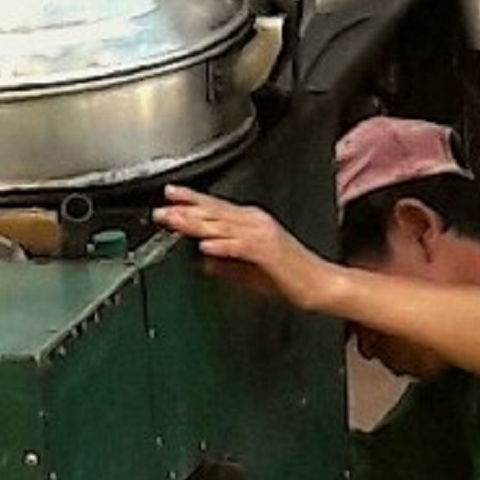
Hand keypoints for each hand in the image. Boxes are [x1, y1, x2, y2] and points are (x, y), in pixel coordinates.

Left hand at [153, 186, 341, 314]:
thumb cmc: (288, 278)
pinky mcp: (268, 251)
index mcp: (250, 223)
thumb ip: (225, 263)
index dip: (191, 200)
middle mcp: (255, 222)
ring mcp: (262, 235)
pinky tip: (205, 246)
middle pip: (214, 212)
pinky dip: (222, 245)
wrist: (319, 284)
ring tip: (175, 222)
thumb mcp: (247, 270)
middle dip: (185, 210)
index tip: (168, 195)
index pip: (215, 207)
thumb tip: (202, 260)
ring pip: (223, 225)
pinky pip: (240, 246)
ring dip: (197, 223)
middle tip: (161, 209)